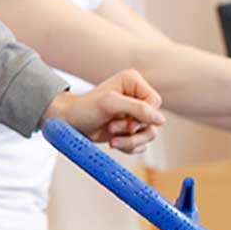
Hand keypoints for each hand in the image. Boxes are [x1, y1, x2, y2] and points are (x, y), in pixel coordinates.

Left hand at [43, 69, 165, 154]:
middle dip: (133, 130)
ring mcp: (134, 115)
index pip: (155, 102)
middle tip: (112, 128)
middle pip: (154, 121)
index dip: (144, 116)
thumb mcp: (110, 104)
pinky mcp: (130, 130)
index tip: (128, 124)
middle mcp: (137, 97)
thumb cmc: (84, 108)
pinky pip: (142, 144)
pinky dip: (129, 147)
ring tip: (112, 139)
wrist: (69, 123)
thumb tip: (161, 120)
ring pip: (149, 135)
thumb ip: (138, 109)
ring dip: (131, 141)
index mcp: (133, 82)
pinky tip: (114, 143)